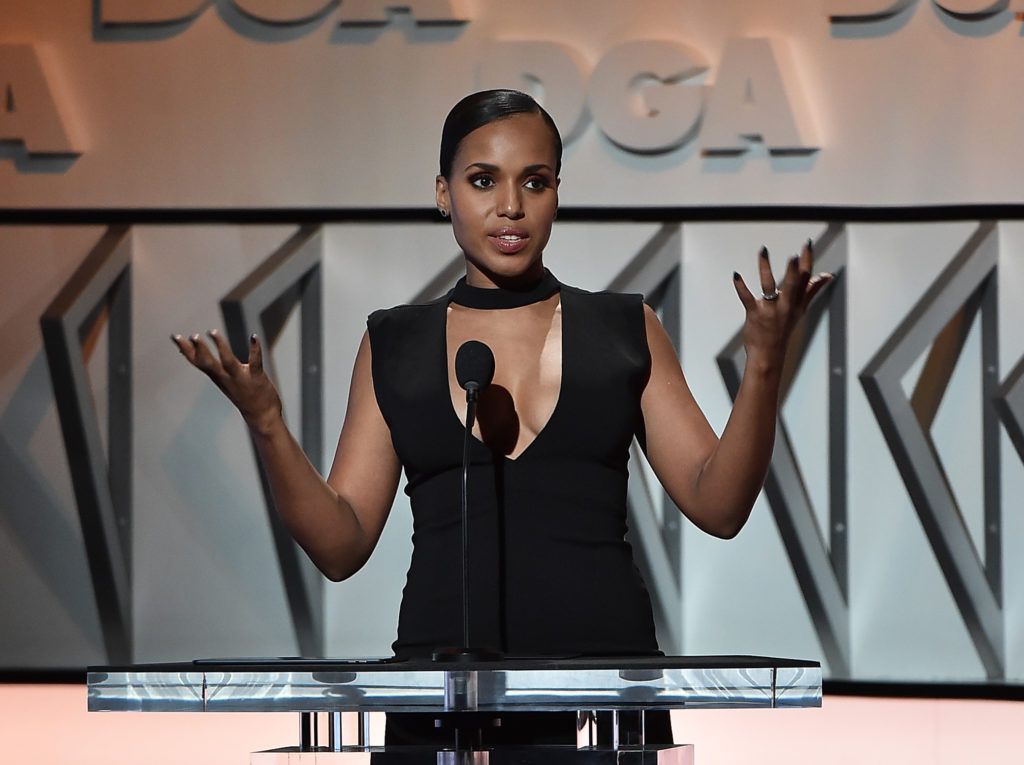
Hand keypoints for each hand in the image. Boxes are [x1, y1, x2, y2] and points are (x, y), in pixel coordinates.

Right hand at [171, 330, 282, 432]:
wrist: (261, 416)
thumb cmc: (242, 395)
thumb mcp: (223, 381)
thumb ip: (213, 368)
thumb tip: (203, 356)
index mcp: (217, 377)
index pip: (198, 362)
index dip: (186, 350)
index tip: (175, 336)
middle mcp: (226, 378)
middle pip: (208, 363)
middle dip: (200, 350)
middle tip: (193, 336)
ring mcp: (241, 378)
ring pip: (228, 361)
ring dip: (220, 347)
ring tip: (213, 332)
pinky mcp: (257, 377)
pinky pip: (255, 361)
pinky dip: (255, 348)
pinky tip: (253, 337)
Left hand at [732, 240, 832, 365]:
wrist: (769, 354)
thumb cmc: (784, 328)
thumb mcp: (801, 310)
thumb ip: (812, 290)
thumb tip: (827, 275)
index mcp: (797, 302)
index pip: (805, 278)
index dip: (806, 260)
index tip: (806, 244)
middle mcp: (786, 305)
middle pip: (792, 284)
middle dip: (794, 269)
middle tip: (794, 254)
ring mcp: (770, 309)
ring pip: (769, 286)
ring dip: (766, 269)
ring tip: (764, 252)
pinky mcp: (754, 314)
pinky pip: (747, 298)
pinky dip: (741, 286)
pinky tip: (736, 275)